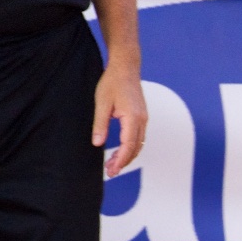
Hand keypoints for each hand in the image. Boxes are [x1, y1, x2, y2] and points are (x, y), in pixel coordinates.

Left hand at [93, 63, 146, 177]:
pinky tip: (120, 150)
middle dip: (124, 162)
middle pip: (136, 148)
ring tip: (113, 164)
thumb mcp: (102, 104)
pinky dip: (130, 147)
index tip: (112, 170)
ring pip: (139, 144)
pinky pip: (139, 137)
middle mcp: (142, 120)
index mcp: (133, 118)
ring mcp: (144, 119)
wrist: (126, 68)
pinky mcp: (142, 117)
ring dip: (127, 155)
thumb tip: (97, 143)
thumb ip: (100, 125)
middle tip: (111, 172)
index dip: (121, 160)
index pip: (128, 146)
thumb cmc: (112, 83)